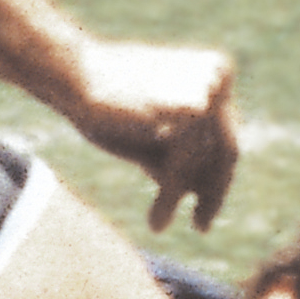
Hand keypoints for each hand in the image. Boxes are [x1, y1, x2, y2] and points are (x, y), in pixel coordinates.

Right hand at [61, 36, 239, 230]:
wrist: (72, 72)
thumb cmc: (104, 100)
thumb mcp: (150, 132)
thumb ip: (178, 154)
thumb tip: (200, 190)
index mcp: (214, 71)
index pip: (225, 136)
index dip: (218, 177)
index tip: (203, 206)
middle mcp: (218, 77)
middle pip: (226, 150)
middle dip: (214, 193)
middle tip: (201, 227)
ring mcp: (208, 90)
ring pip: (204, 163)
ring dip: (178, 197)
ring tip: (156, 224)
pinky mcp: (191, 109)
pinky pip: (186, 166)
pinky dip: (171, 196)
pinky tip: (156, 220)